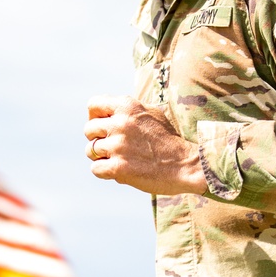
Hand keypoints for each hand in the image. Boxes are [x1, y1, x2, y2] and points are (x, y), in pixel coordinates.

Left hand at [84, 96, 207, 195]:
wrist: (186, 165)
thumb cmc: (169, 140)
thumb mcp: (152, 113)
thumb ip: (128, 109)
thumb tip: (107, 111)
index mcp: (128, 106)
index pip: (93, 104)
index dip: (94, 116)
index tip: (102, 126)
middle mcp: (120, 124)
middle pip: (88, 129)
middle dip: (97, 138)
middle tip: (112, 146)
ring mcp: (118, 146)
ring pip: (90, 150)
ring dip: (101, 156)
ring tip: (118, 159)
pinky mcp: (118, 168)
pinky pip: (96, 169)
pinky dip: (104, 171)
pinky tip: (119, 170)